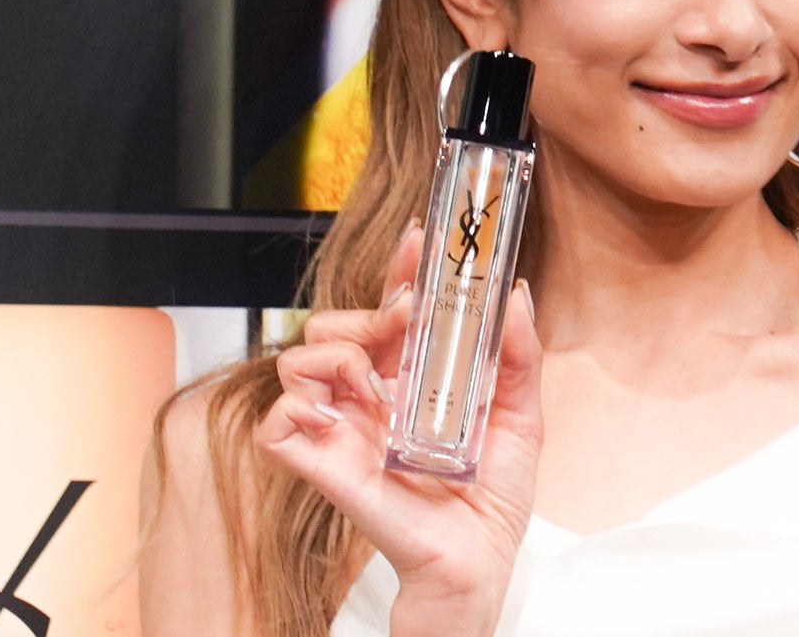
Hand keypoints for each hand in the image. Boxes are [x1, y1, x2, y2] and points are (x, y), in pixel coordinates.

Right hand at [256, 222, 544, 612]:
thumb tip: (516, 296)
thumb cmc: (493, 496)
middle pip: (338, 322)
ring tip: (378, 383)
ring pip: (300, 359)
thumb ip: (517, 355)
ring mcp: (342, 426)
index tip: (422, 237)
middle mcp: (372, 395)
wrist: (480, 560)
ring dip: (338, 353)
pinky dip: (298, 407)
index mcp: (413, 377)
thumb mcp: (521, 415)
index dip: (399, 270)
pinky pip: (277, 421)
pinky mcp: (322, 463)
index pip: (391, 308)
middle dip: (370, 309)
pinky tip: (340, 416)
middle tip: (408, 316)